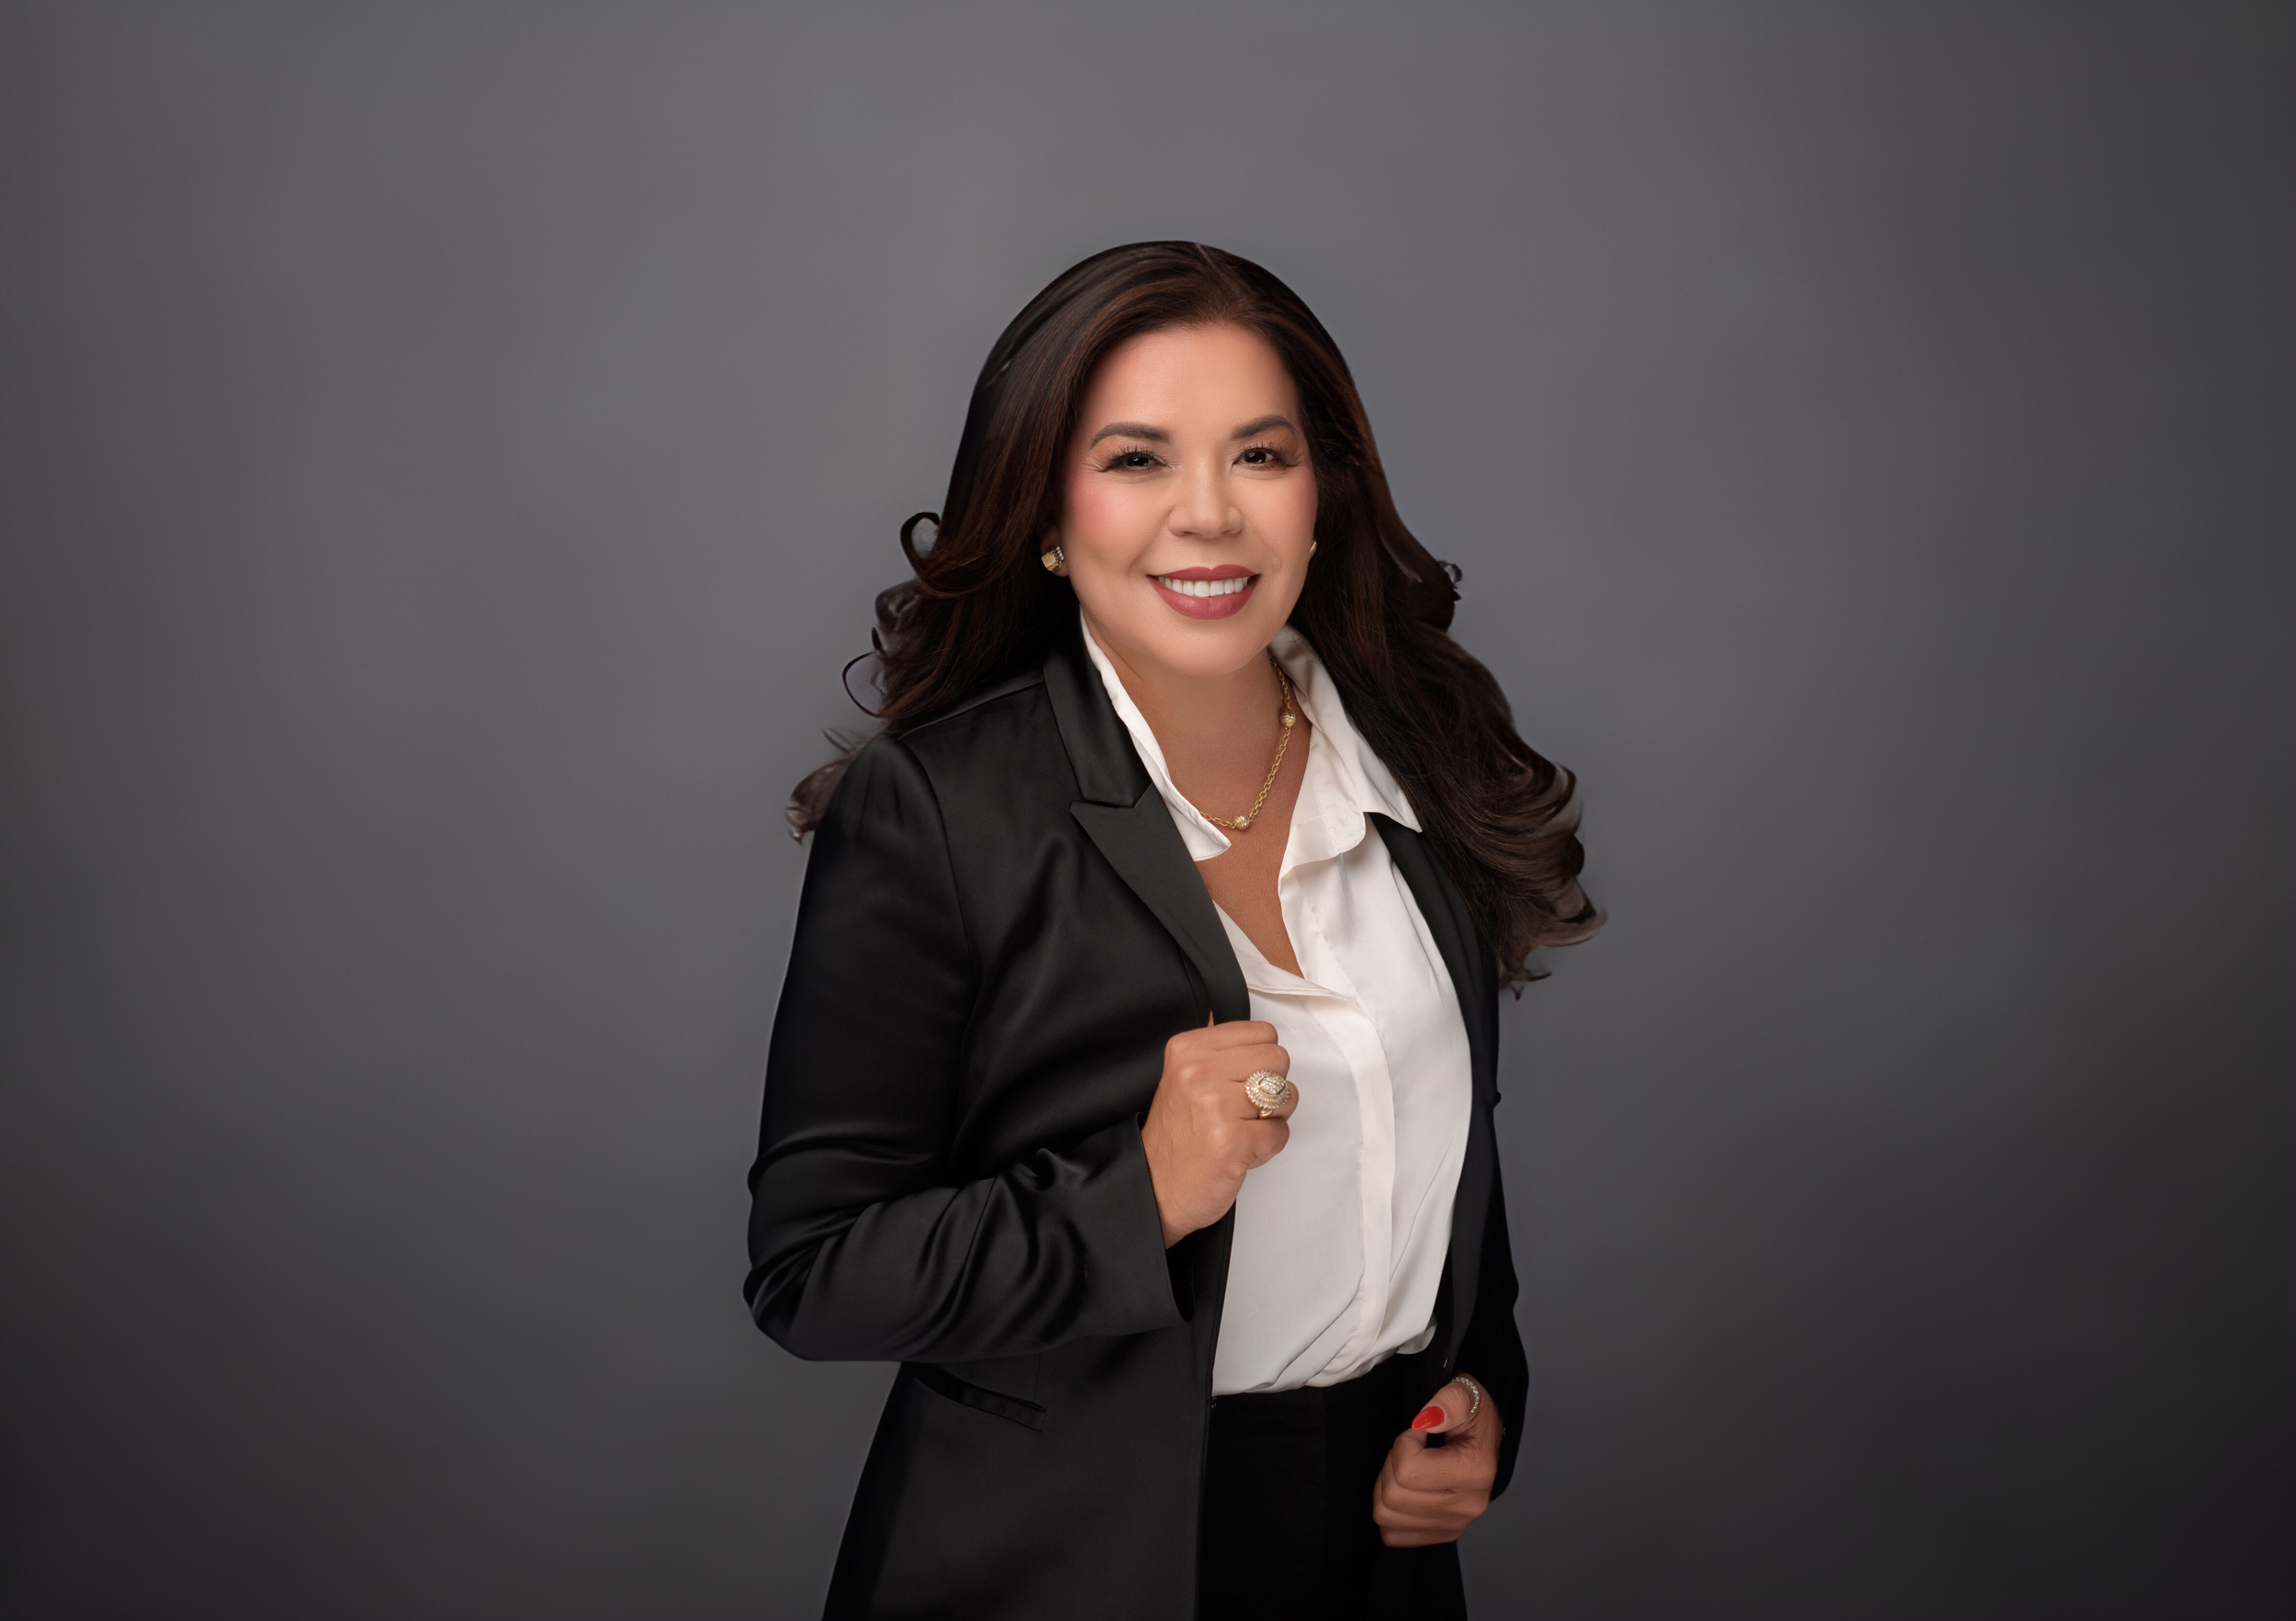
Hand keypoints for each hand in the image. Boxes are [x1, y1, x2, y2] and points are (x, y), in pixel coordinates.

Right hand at [1139, 1019, 1293, 1246]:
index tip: (1238, 1083)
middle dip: (1271, 1088)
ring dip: (1272, 1119)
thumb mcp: (1181, 1076)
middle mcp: (1198, 1072)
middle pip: (1279, 1059)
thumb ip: (1214, 1048)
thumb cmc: (1176, 1137)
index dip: (1260, 1062)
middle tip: (1242, 1111)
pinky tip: (1240, 1151)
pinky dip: (1268, 1147)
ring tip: (1241, 1130)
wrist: (1155, 1189)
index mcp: (1188, 1049)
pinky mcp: (1232, 1141)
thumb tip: (1231, 1017)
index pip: (1263, 1033)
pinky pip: (1281, 1132)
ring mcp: (1215, 1106)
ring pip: (1286, 1095)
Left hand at [1372, 1376, 1498, 1545]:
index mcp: (1475, 1472)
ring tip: (1409, 1468)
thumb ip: (1449, 1402)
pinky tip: (1406, 1490)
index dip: (1404, 1443)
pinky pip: (1392, 1534)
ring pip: (1386, 1516)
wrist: (1483, 1437)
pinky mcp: (1442, 1535)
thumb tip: (1428, 1418)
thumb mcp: (1465, 1395)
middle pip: (1393, 1495)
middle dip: (1392, 1464)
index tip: (1420, 1432)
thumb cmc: (1472, 1416)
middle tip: (1413, 1449)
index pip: (1408, 1470)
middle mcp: (1467, 1507)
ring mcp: (1455, 1525)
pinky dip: (1390, 1511)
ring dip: (1387, 1487)